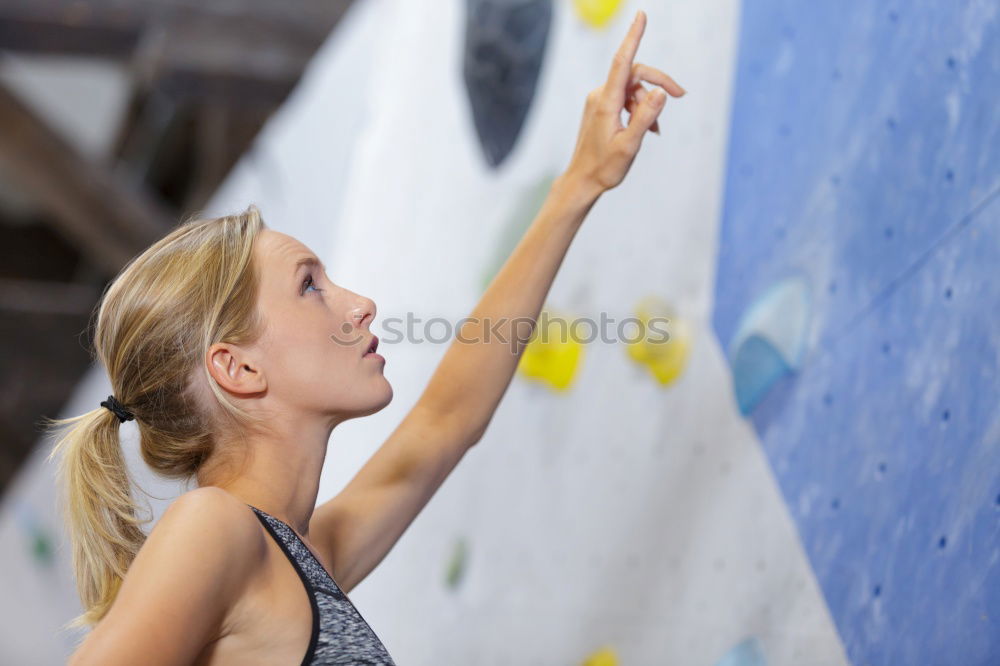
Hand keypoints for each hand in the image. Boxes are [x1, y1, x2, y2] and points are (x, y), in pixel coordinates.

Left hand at [564, 10, 685, 194]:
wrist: (582, 181)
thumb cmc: (604, 168)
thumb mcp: (630, 144)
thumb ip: (645, 117)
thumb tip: (660, 93)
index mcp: (606, 102)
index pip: (623, 62)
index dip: (633, 37)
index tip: (641, 15)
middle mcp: (600, 96)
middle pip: (635, 74)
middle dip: (658, 83)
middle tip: (680, 95)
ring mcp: (600, 101)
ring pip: (633, 89)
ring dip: (649, 105)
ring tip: (654, 131)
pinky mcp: (601, 109)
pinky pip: (627, 100)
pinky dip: (641, 110)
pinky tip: (648, 130)